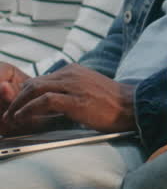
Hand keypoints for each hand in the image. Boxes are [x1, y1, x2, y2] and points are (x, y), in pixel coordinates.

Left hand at [1, 65, 136, 134]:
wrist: (133, 107)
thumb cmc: (113, 104)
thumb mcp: (89, 90)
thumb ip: (71, 91)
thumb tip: (54, 103)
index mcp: (72, 71)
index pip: (40, 79)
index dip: (24, 93)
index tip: (16, 106)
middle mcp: (70, 74)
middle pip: (33, 82)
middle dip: (16, 98)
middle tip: (7, 113)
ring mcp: (72, 86)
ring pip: (35, 90)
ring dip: (18, 104)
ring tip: (10, 117)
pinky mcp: (75, 100)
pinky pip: (44, 101)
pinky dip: (29, 109)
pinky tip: (23, 117)